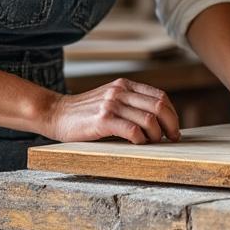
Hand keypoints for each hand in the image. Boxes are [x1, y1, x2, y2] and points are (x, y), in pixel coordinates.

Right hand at [41, 78, 180, 143]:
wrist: (56, 114)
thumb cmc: (85, 113)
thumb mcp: (110, 99)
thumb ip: (130, 103)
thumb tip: (159, 121)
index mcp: (125, 85)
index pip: (160, 96)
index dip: (172, 114)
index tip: (173, 129)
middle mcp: (120, 91)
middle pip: (159, 106)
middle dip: (171, 125)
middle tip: (171, 138)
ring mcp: (111, 105)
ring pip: (149, 119)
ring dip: (156, 135)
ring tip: (153, 143)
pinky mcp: (102, 120)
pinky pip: (132, 131)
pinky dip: (141, 139)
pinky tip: (138, 144)